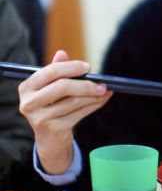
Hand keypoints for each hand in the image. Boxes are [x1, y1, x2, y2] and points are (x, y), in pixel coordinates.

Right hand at [19, 50, 112, 173]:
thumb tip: (62, 53)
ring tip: (105, 91)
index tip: (88, 67)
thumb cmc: (52, 105)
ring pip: (74, 101)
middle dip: (86, 84)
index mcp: (27, 87)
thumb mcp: (52, 87)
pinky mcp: (52, 129)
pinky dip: (94, 106)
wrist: (49, 137)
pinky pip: (79, 114)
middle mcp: (29, 102)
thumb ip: (57, 69)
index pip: (51, 71)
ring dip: (94, 96)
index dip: (72, 67)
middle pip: (62, 87)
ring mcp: (39, 118)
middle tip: (102, 83)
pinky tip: (102, 100)